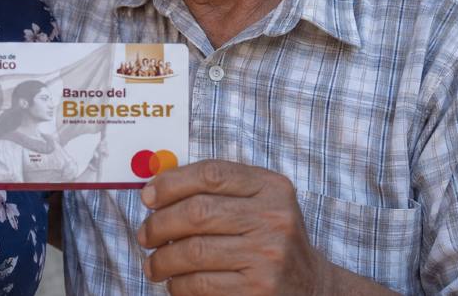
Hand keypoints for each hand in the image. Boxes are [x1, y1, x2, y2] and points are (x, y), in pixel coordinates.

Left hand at [137, 160, 327, 294]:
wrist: (312, 287)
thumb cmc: (270, 240)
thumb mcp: (258, 204)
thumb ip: (217, 191)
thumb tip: (155, 189)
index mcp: (272, 187)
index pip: (211, 174)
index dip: (171, 182)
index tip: (147, 196)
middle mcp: (274, 218)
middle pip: (197, 212)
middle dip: (159, 224)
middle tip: (145, 235)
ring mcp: (268, 255)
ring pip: (194, 251)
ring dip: (162, 259)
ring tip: (154, 264)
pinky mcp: (258, 290)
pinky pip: (200, 284)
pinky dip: (178, 284)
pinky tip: (175, 282)